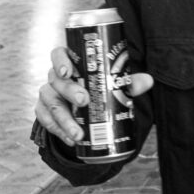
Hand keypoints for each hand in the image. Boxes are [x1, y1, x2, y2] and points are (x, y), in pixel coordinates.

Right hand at [35, 46, 153, 148]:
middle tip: (84, 101)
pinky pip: (46, 121)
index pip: (58, 54)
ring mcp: (48, 94)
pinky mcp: (44, 112)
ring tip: (78, 133)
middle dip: (69, 91)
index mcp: (70, 63)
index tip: (68, 72)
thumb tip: (148, 81)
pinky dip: (58, 131)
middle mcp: (55, 77)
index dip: (60, 61)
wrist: (85, 108)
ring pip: (50, 104)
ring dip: (64, 120)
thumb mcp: (113, 84)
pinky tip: (70, 139)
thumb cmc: (99, 87)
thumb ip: (129, 82)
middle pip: (56, 80)